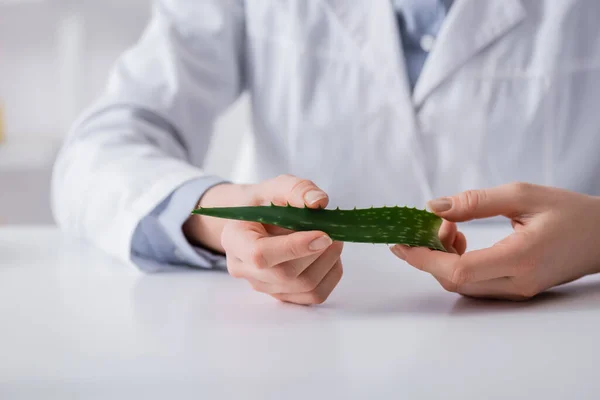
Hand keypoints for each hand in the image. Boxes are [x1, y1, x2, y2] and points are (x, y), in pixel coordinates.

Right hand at [185, 174, 343, 304]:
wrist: (256, 221)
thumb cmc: (263, 203)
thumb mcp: (275, 186)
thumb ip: (296, 189)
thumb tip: (319, 201)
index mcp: (234, 240)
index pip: (260, 254)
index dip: (294, 247)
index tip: (323, 235)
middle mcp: (244, 269)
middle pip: (286, 274)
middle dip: (318, 253)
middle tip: (335, 232)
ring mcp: (263, 286)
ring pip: (304, 287)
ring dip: (329, 263)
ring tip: (334, 241)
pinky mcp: (283, 294)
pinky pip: (313, 295)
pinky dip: (330, 275)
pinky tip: (330, 256)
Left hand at [390, 182, 599, 299]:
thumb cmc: (569, 211)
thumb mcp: (522, 194)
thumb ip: (475, 202)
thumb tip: (433, 207)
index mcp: (521, 258)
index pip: (459, 270)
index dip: (423, 259)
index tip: (400, 242)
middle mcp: (518, 282)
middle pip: (455, 281)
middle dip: (430, 255)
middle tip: (430, 226)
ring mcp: (518, 290)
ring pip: (462, 285)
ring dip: (443, 260)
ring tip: (451, 229)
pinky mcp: (517, 290)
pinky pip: (475, 284)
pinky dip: (458, 265)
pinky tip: (462, 241)